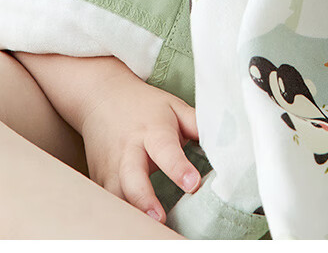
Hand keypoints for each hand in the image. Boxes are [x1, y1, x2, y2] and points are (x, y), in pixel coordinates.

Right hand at [78, 64, 200, 222]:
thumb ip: (198, 124)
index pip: (166, 149)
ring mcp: (110, 166)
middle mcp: (129, 149)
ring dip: (130, 212)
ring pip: (116, 193)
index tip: (193, 184)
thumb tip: (228, 138)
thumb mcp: (174, 107)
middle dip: (144, 198)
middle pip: (132, 176)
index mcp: (152, 130)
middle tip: (159, 218)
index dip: (178, 168)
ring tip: (146, 232)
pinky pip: (107, 200)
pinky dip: (118, 214)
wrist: (100, 95)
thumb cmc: (144, 105)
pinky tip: (130, 228)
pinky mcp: (99, 178)